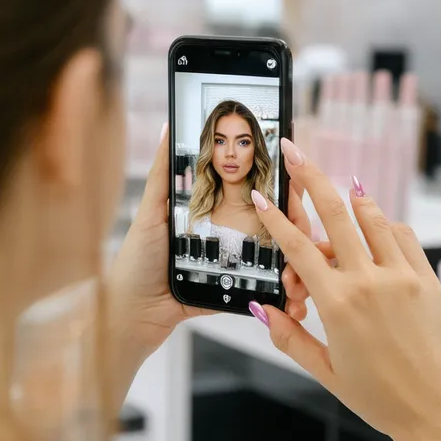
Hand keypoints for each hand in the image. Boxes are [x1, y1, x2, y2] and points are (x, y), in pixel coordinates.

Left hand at [107, 127, 311, 403]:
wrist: (129, 313)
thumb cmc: (137, 261)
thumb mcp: (151, 212)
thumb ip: (163, 172)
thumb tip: (168, 126)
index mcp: (214, 211)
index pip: (256, 196)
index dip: (282, 191)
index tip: (300, 185)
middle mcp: (229, 236)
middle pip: (277, 229)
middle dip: (299, 234)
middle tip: (311, 241)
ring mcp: (235, 266)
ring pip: (278, 262)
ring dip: (298, 268)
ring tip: (299, 281)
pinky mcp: (233, 293)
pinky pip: (264, 292)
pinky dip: (282, 296)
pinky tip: (294, 300)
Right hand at [248, 138, 440, 440]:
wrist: (438, 413)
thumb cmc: (378, 397)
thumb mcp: (325, 370)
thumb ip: (289, 336)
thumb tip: (261, 309)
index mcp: (338, 305)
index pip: (298, 248)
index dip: (276, 219)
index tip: (262, 196)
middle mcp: (370, 282)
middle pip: (335, 214)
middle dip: (310, 178)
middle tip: (295, 150)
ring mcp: (403, 277)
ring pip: (372, 218)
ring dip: (351, 198)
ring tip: (339, 186)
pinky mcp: (428, 281)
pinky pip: (404, 237)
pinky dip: (386, 223)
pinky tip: (376, 224)